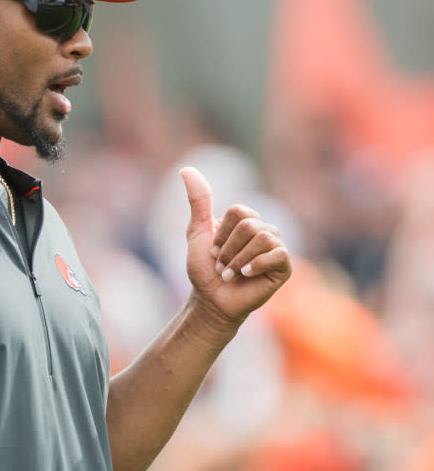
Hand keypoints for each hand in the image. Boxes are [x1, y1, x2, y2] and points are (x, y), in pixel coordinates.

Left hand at [180, 165, 290, 326]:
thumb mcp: (198, 232)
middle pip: (249, 224)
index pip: (239, 211)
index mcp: (247, 221)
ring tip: (231, 274)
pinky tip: (246, 276)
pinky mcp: (284, 267)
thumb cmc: (205, 271)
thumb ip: (198, 201)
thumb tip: (186, 169)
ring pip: (262, 237)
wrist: (212, 301)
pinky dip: (256, 265)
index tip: (214, 252)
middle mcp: (265, 231)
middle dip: (229, 249)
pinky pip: (277, 254)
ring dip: (239, 259)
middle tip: (222, 266)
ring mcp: (276, 248)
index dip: (221, 234)